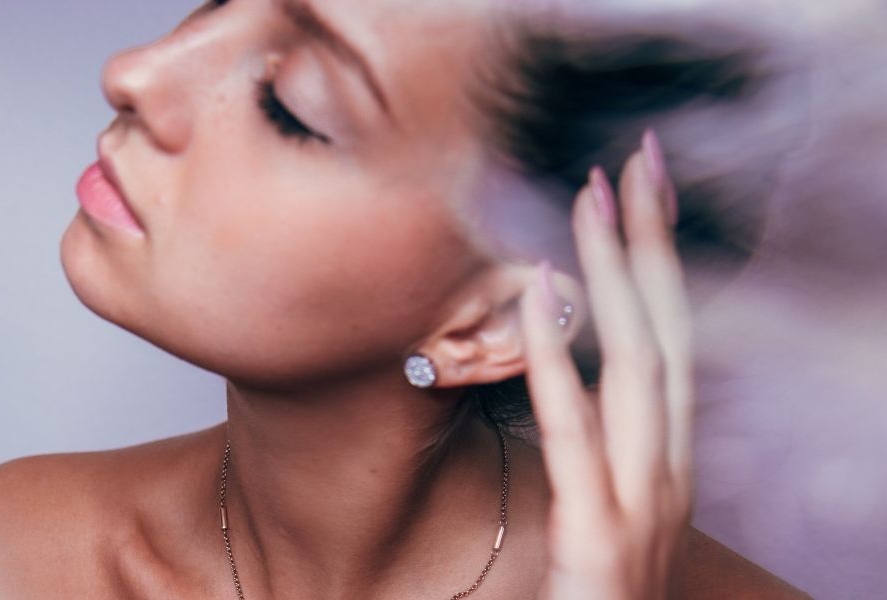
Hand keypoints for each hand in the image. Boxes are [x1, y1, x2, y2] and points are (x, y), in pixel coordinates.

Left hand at [520, 130, 692, 599]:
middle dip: (653, 241)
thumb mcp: (610, 502)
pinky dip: (555, 355)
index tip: (644, 191)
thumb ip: (600, 440)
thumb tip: (570, 368)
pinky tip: (536, 292)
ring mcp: (642, 498)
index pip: (676, 337)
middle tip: (635, 161)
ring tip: (588, 197)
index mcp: (670, 454)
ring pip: (637, 363)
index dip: (663, 262)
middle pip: (669, 330)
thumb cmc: (601, 588)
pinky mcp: (599, 532)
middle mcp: (670, 466)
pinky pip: (575, 430)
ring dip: (613, 273)